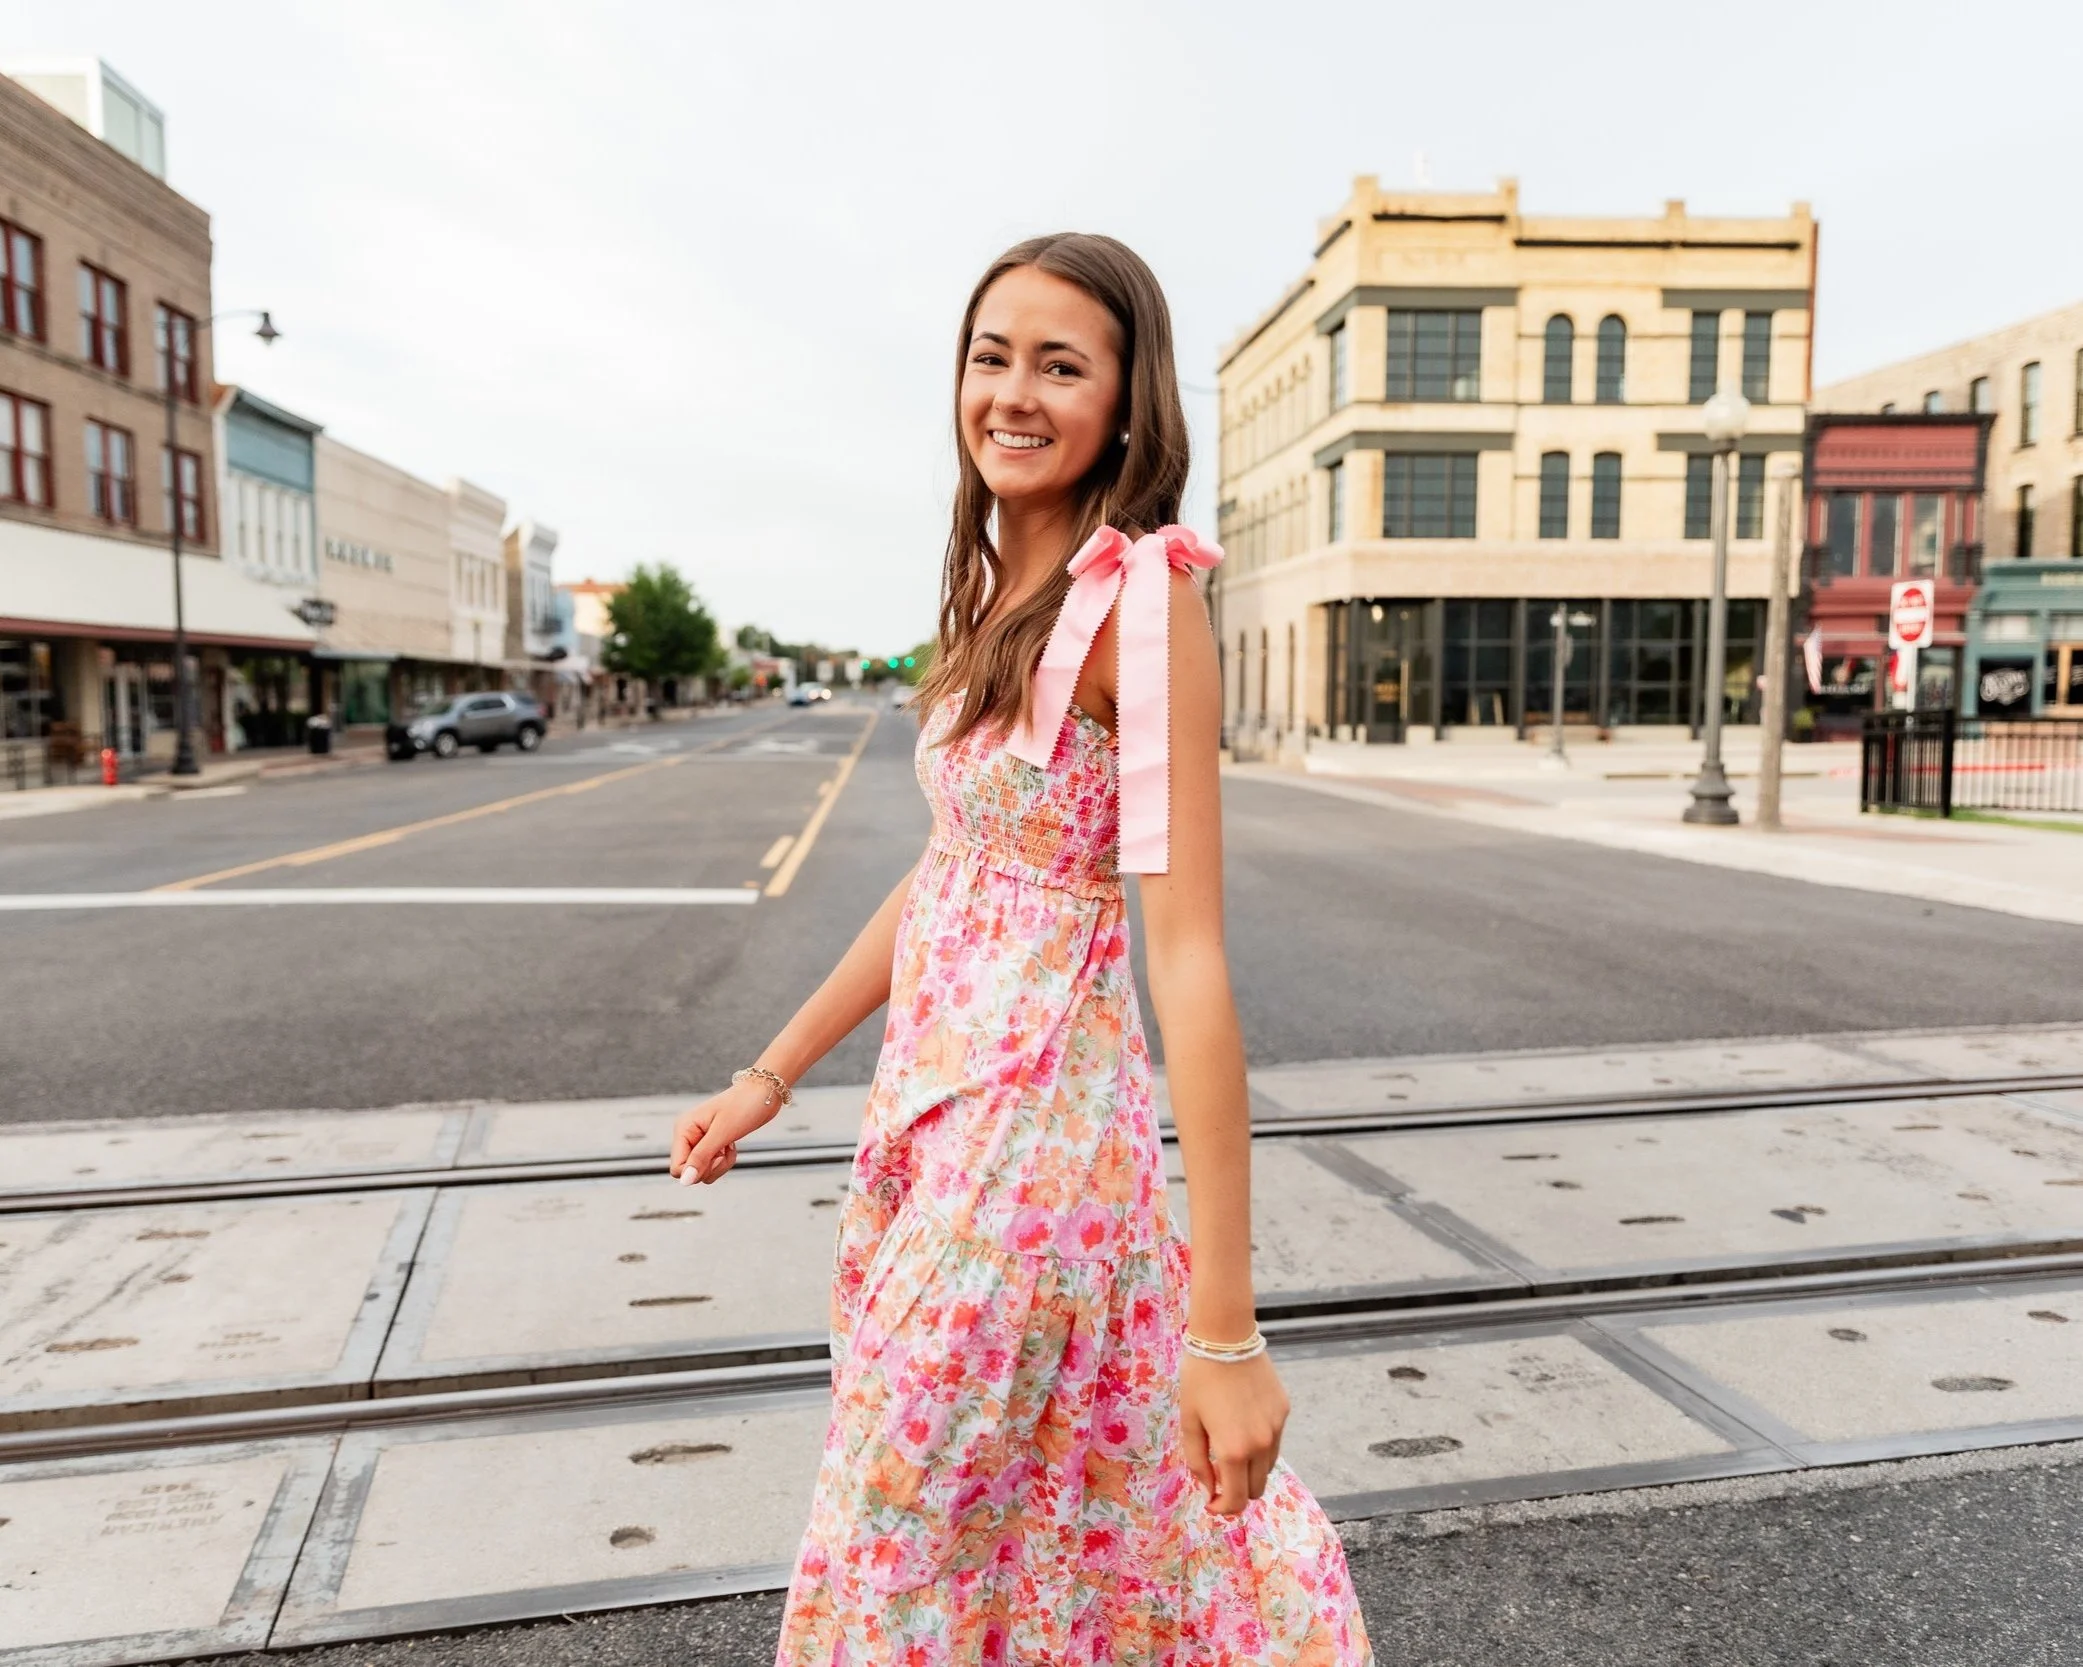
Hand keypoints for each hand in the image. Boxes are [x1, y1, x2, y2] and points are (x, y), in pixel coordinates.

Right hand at [668, 1077, 782, 1184]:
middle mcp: (688, 1135)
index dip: (697, 1170)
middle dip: (711, 1167)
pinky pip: (712, 1165)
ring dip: (720, 1165)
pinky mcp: (711, 1144)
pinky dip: (724, 1161)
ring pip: (702, 1171)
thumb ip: (701, 1158)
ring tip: (730, 1146)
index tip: (716, 1156)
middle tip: (725, 1150)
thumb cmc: (744, 1105)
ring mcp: (699, 1140)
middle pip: (690, 1172)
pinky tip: (732, 1146)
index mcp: (684, 1129)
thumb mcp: (722, 1133)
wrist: (763, 1092)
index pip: (677, 1168)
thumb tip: (684, 1182)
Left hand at [1179, 1349, 1287, 1515]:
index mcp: (1233, 1450)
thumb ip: (1198, 1463)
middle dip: (1237, 1490)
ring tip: (1229, 1445)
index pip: (1237, 1500)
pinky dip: (1260, 1444)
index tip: (1211, 1502)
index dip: (1223, 1508)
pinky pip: (1274, 1441)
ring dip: (1250, 1469)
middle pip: (1256, 1489)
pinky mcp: (1284, 1411)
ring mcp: (1276, 1428)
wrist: (1226, 1338)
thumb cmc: (1199, 1379)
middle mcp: (1260, 1444)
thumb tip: (1209, 1492)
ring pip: (1268, 1467)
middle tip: (1218, 1475)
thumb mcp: (1189, 1423)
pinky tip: (1242, 1422)